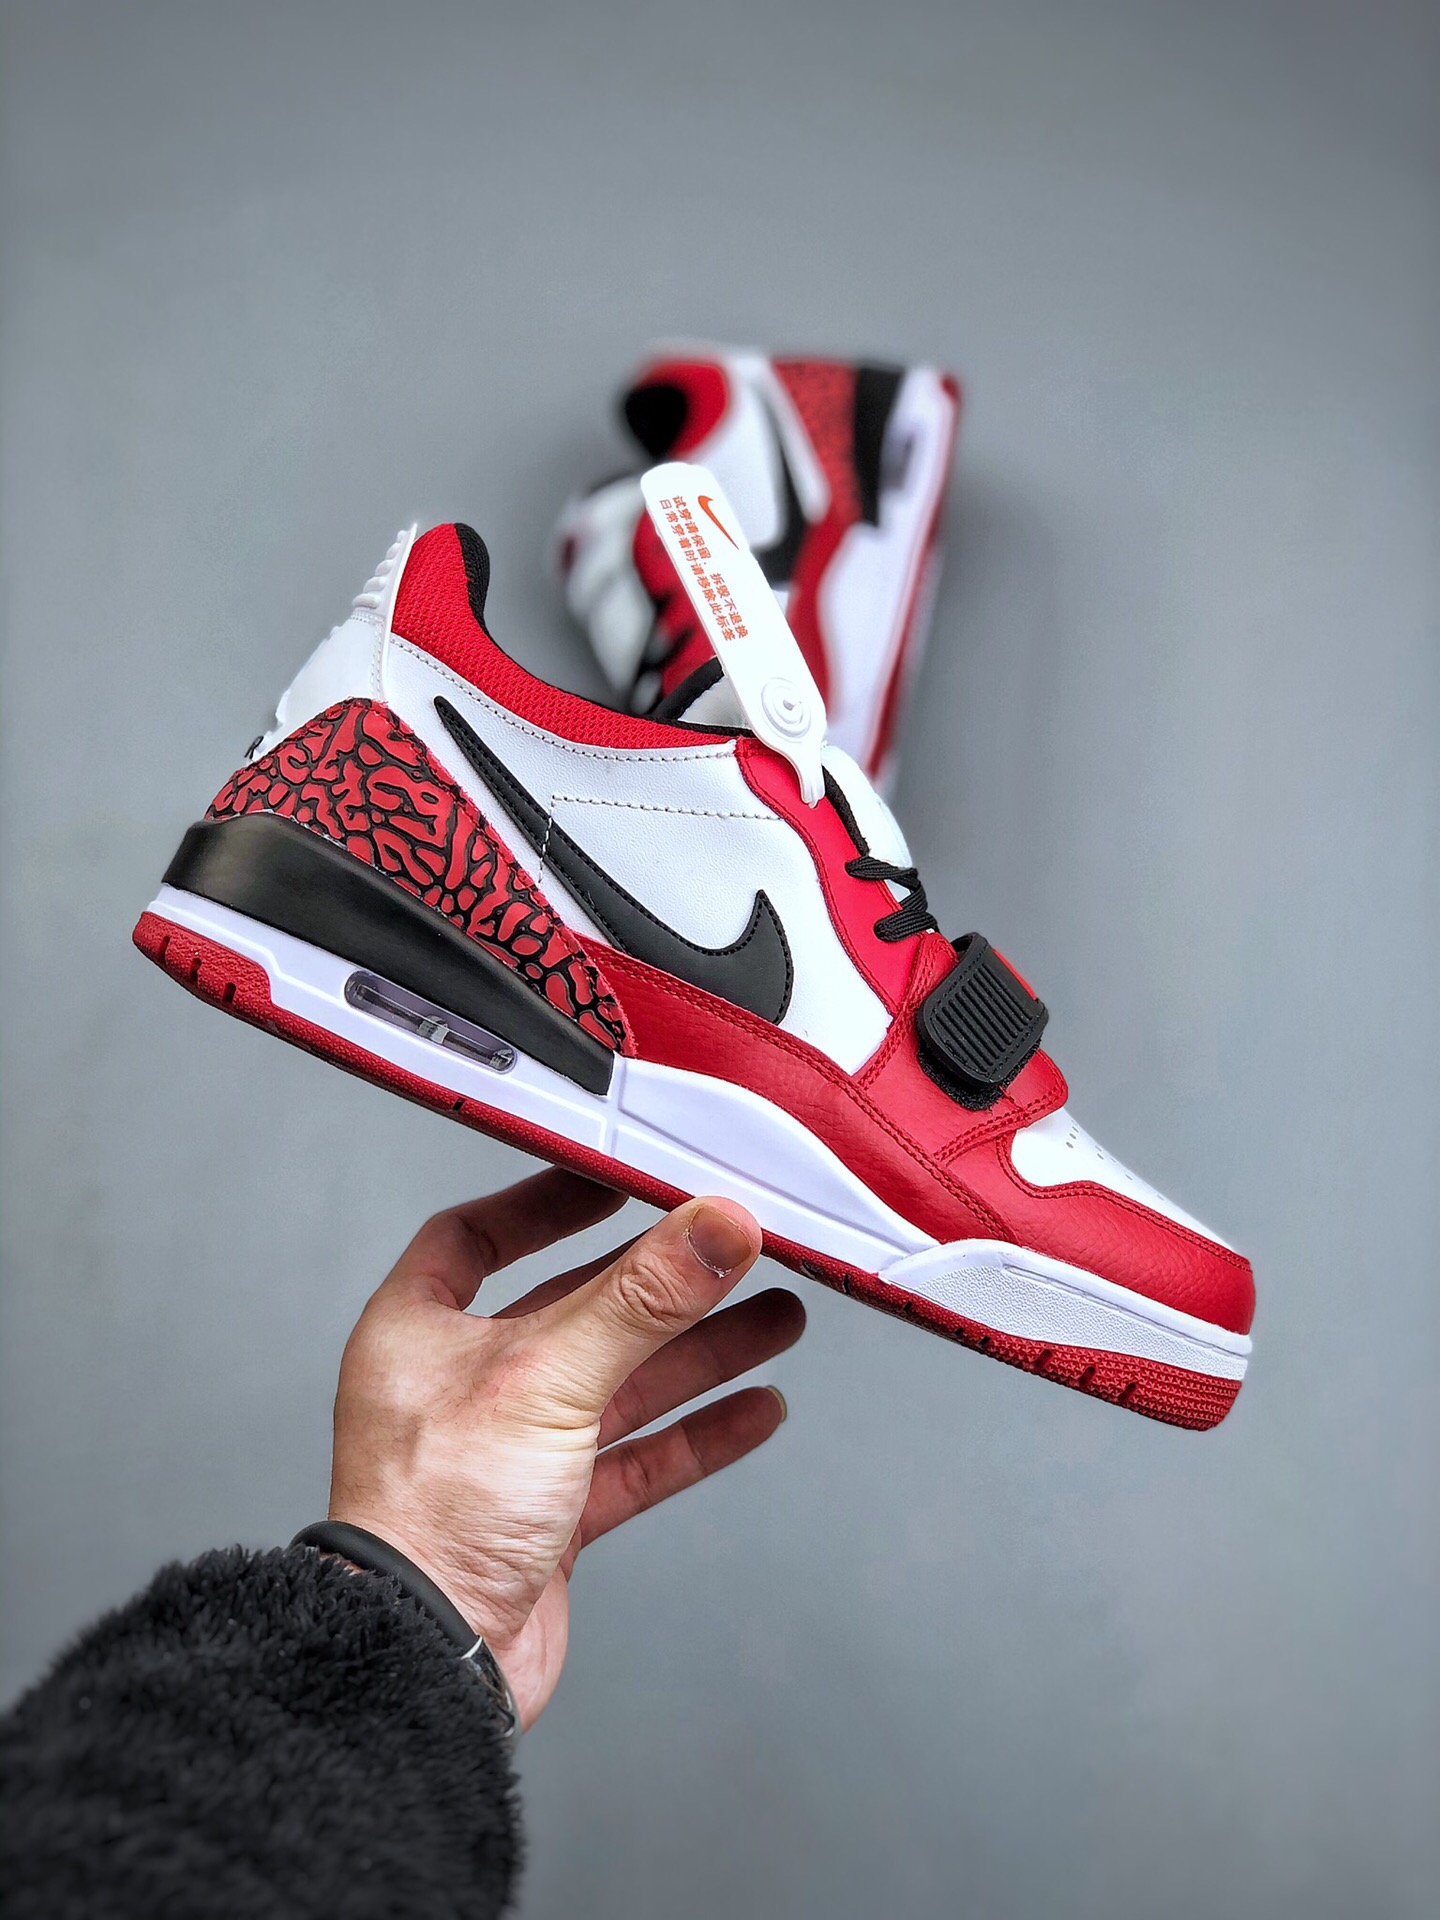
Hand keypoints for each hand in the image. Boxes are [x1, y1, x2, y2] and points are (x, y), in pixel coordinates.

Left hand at [327, 1169, 803, 1726]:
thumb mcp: (547, 1376)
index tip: (613, 1179)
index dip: (543, 1203)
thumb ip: (641, 1299)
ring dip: (699, 1354)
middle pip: (576, 1309)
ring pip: (620, 1385)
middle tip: (736, 1251)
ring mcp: (510, 1454)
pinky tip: (754, 1411)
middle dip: (663, 1285)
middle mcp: (462, 1386)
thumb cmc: (432, 1517)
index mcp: (420, 1332)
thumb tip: (715, 1227)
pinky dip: (697, 1435)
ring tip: (777, 1320)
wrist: (426, 1663)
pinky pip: (637, 1459)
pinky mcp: (552, 1518)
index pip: (475, 1238)